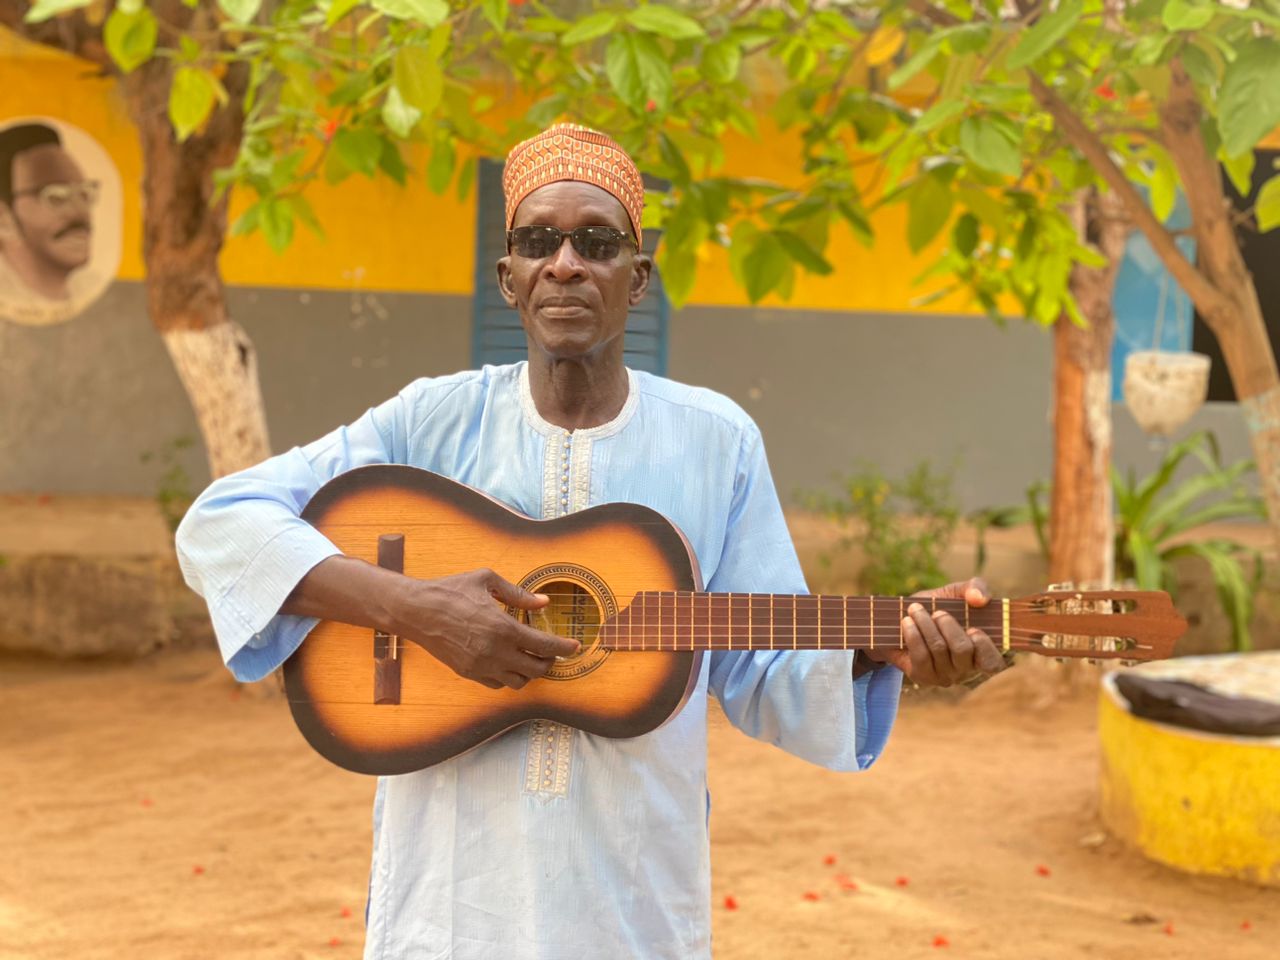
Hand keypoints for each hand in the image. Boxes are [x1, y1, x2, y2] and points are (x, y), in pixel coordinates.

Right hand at [390, 568, 579, 689]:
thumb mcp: (487, 581)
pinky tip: (509, 662)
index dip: (564, 648)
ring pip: (518, 682)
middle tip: (553, 653)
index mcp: (503, 627)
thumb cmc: (451, 590)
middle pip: (536, 669)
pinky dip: (509, 677)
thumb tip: (543, 602)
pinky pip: (497, 684)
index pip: (544, 646)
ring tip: (532, 659)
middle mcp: (494, 652)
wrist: (416, 610)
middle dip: (550, 663)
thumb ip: (519, 594)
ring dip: (530, 672)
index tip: (575, 647)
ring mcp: (480, 666)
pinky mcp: (468, 673)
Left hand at [864, 578, 1005, 686]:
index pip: (994, 663)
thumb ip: (976, 588)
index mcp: (982, 651)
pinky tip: (907, 622)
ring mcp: (945, 676)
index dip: (985, 647)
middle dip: (948, 626)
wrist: (903, 618)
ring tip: (915, 610)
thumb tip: (979, 598)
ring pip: (939, 649)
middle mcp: (967, 669)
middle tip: (938, 613)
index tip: (973, 628)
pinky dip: (913, 635)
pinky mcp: (923, 676)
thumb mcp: (957, 593)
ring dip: (925, 624)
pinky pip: (920, 656)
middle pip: (962, 650)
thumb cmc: (937, 607)